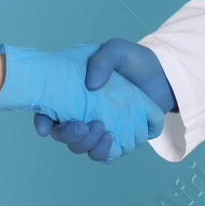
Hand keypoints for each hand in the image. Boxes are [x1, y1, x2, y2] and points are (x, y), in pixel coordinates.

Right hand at [33, 38, 174, 161]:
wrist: (162, 76)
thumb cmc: (134, 62)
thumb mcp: (117, 50)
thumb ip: (103, 60)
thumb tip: (90, 84)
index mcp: (74, 94)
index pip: (49, 111)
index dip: (42, 122)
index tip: (45, 129)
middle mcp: (82, 114)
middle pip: (64, 135)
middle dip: (70, 136)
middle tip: (86, 125)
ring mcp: (99, 128)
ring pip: (83, 148)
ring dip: (88, 145)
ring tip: (104, 131)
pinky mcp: (117, 139)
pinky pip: (105, 155)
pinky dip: (105, 153)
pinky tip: (112, 140)